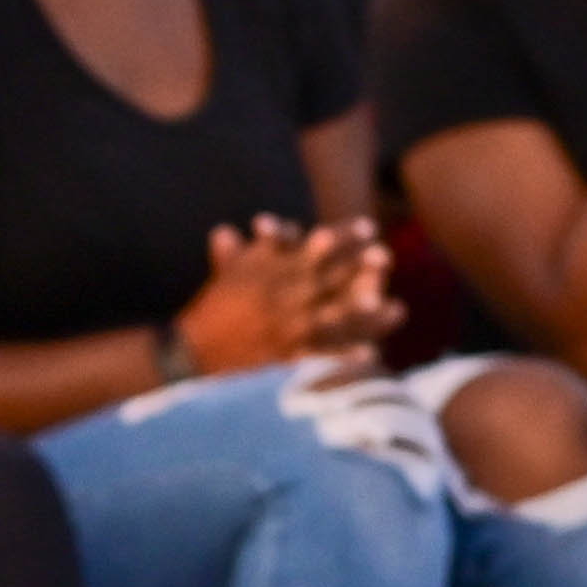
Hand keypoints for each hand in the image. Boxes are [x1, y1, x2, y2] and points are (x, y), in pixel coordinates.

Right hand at [180, 218, 403, 374]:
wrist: (190, 356)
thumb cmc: (209, 314)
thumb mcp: (224, 276)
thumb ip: (234, 252)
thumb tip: (226, 229)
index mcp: (270, 275)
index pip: (312, 251)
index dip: (342, 238)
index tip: (369, 227)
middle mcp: (281, 299)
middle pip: (328, 280)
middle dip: (359, 267)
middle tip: (387, 257)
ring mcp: (284, 330)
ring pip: (332, 317)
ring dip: (363, 312)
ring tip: (395, 308)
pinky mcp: (284, 360)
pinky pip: (319, 357)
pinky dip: (344, 357)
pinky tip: (370, 356)